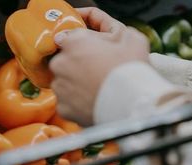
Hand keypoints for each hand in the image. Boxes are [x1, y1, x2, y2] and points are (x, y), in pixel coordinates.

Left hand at [50, 7, 148, 125]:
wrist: (131, 105)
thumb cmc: (131, 71)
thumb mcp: (131, 38)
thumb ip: (113, 30)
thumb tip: (110, 33)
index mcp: (74, 43)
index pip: (69, 38)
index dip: (83, 45)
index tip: (92, 52)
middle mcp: (61, 64)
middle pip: (65, 61)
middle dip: (78, 65)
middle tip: (97, 72)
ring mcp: (60, 87)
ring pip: (64, 82)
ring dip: (76, 84)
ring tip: (96, 88)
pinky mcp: (63, 107)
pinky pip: (67, 102)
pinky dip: (77, 103)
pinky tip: (92, 101)